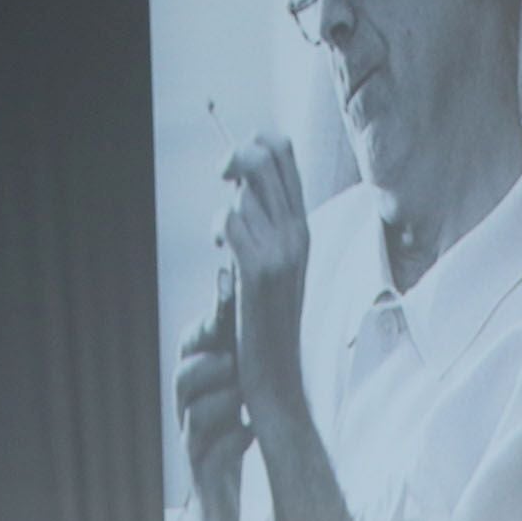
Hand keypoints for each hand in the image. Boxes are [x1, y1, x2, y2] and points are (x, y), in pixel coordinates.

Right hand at [175, 293, 248, 520]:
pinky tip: (249, 434)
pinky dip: (232, 442)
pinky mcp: (207, 477)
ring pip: (194, 416)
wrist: (220, 513)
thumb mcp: (239, 401)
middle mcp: (189, 416)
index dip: (204, 330)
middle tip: (233, 360)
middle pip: (184, 381)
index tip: (227, 307)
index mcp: (197, 391)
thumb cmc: (231, 448)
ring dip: (219, 402)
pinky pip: (212, 457)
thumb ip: (242, 362)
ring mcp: (195, 447)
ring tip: (241, 394)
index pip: (188, 351)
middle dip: (208, 366)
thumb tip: (257, 313)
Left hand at [222, 131, 311, 432]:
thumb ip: (263, 225)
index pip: (284, 152)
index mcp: (302, 226)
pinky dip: (218, 227)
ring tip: (222, 238)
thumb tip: (239, 185)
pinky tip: (220, 250)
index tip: (233, 173)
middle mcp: (298, 232)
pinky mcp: (260, 269)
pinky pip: (230, 219)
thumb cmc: (266, 323)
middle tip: (221, 185)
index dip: (253, 144)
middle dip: (234, 157)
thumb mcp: (273, 267)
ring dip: (223, 206)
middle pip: (265, 155)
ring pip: (244, 188)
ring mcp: (282, 249)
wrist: (279, 375)